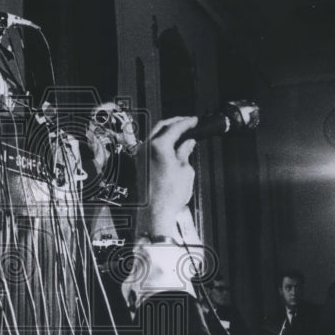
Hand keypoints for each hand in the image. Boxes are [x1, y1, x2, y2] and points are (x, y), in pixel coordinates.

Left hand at [138, 116, 197, 236]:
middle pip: (161, 127)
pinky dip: (161, 143)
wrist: (156, 214)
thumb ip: (185, 151)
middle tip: (188, 123)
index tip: (195, 120)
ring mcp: (140, 156)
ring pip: (154, 136)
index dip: (187, 122)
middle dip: (175, 123)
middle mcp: (145, 148)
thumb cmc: (170, 195)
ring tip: (182, 134)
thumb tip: (187, 142)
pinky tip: (172, 146)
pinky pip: (151, 147)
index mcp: (158, 146)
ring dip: (168, 132)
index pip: (174, 127)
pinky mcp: (139, 165)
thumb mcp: (185, 170)